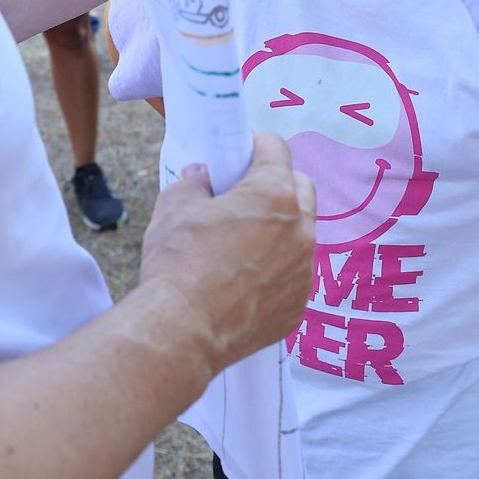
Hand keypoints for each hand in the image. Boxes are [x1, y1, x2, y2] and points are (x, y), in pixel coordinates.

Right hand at [139, 133, 314, 371]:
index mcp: (274, 195)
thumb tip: (201, 178)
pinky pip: (293, 275)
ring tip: (241, 242)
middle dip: (276, 184)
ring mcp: (303, 271)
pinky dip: (275, 270)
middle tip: (244, 195)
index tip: (242, 152)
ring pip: (300, 235)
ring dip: (279, 230)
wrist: (181, 332)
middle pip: (300, 189)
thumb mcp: (175, 206)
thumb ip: (194, 183)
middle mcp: (300, 230)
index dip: (255, 146)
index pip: (276, 149)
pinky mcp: (297, 305)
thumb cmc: (178, 265)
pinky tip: (243, 280)